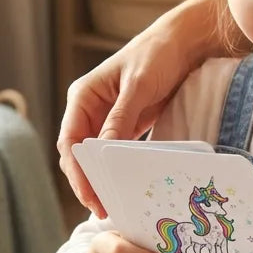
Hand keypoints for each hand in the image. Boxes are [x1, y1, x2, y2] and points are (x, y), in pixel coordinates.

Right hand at [57, 0, 236, 216]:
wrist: (182, 43)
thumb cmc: (156, 56)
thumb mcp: (138, 87)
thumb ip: (120, 118)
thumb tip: (103, 152)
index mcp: (83, 97)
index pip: (70, 141)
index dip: (76, 171)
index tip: (89, 194)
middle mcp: (88, 109)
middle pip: (78, 154)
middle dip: (86, 181)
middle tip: (101, 209)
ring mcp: (105, 118)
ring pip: (95, 157)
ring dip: (100, 179)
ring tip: (111, 206)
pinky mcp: (124, 124)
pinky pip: (114, 153)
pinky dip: (116, 171)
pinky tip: (124, 188)